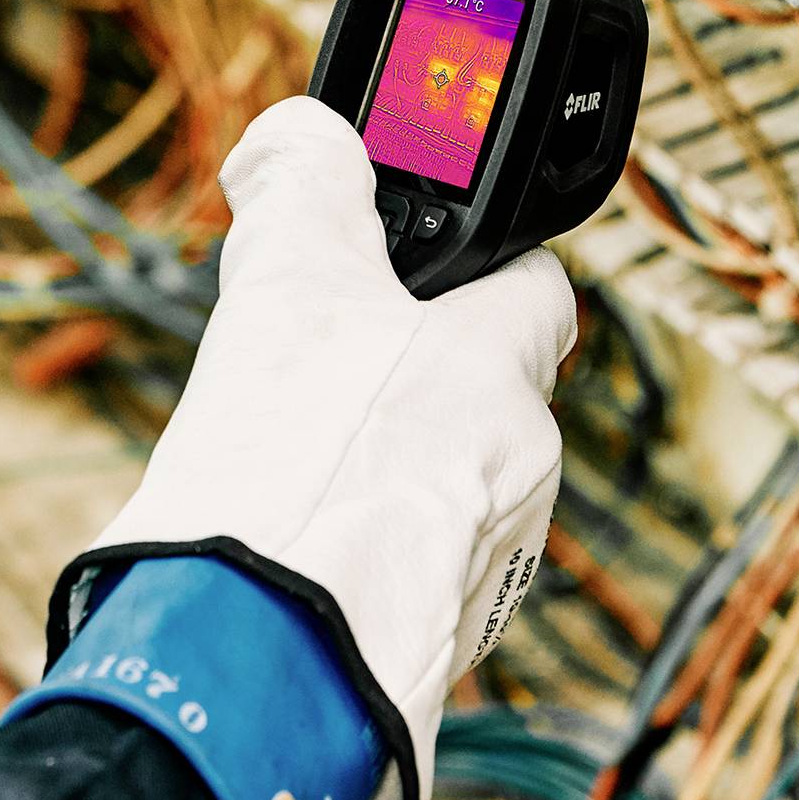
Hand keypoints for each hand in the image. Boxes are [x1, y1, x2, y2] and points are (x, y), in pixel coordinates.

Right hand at [49, 95, 574, 799]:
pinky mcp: (432, 654)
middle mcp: (517, 476)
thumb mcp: (287, 288)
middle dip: (403, 382)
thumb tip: (300, 134)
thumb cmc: (292, 475)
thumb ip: (304, 189)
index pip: (537, 292)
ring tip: (280, 472)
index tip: (411, 267)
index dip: (476, 266)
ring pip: (444, 490)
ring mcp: (484, 574)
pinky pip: (408, 579)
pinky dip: (355, 558)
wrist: (261, 665)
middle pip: (480, 398)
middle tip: (307, 377)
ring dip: (381, 476)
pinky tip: (282, 552)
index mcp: (500, 373)